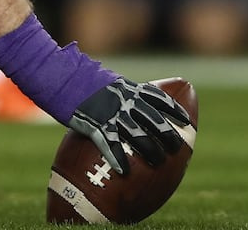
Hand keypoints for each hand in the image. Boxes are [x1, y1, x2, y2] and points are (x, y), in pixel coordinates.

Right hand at [66, 78, 190, 176]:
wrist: (61, 76)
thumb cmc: (81, 80)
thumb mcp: (106, 82)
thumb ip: (120, 94)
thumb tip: (130, 106)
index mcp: (129, 89)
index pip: (158, 99)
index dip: (174, 110)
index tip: (186, 121)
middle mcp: (124, 100)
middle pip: (152, 119)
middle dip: (168, 134)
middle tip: (178, 148)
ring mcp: (110, 113)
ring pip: (136, 134)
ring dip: (149, 149)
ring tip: (159, 162)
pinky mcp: (94, 124)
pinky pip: (110, 144)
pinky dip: (118, 158)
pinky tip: (125, 171)